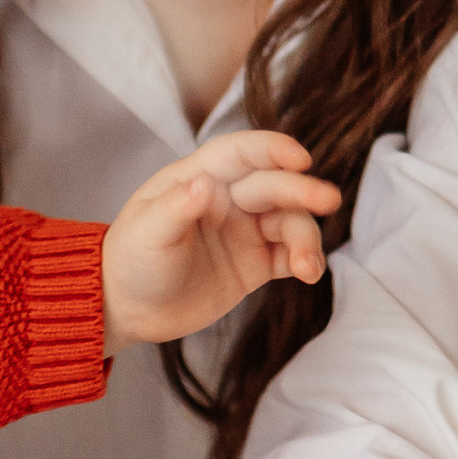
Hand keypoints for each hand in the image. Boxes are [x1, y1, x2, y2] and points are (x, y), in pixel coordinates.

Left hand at [101, 127, 339, 349]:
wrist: (129, 309)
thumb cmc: (131, 261)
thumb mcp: (145, 234)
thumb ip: (175, 209)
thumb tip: (204, 184)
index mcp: (199, 178)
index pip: (241, 153)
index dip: (271, 149)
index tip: (299, 158)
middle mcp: (229, 199)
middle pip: (274, 186)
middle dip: (302, 191)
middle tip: (328, 200)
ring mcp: (246, 231)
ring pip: (289, 222)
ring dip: (306, 238)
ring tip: (308, 267)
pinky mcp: (257, 264)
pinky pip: (290, 255)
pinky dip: (305, 260)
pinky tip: (309, 272)